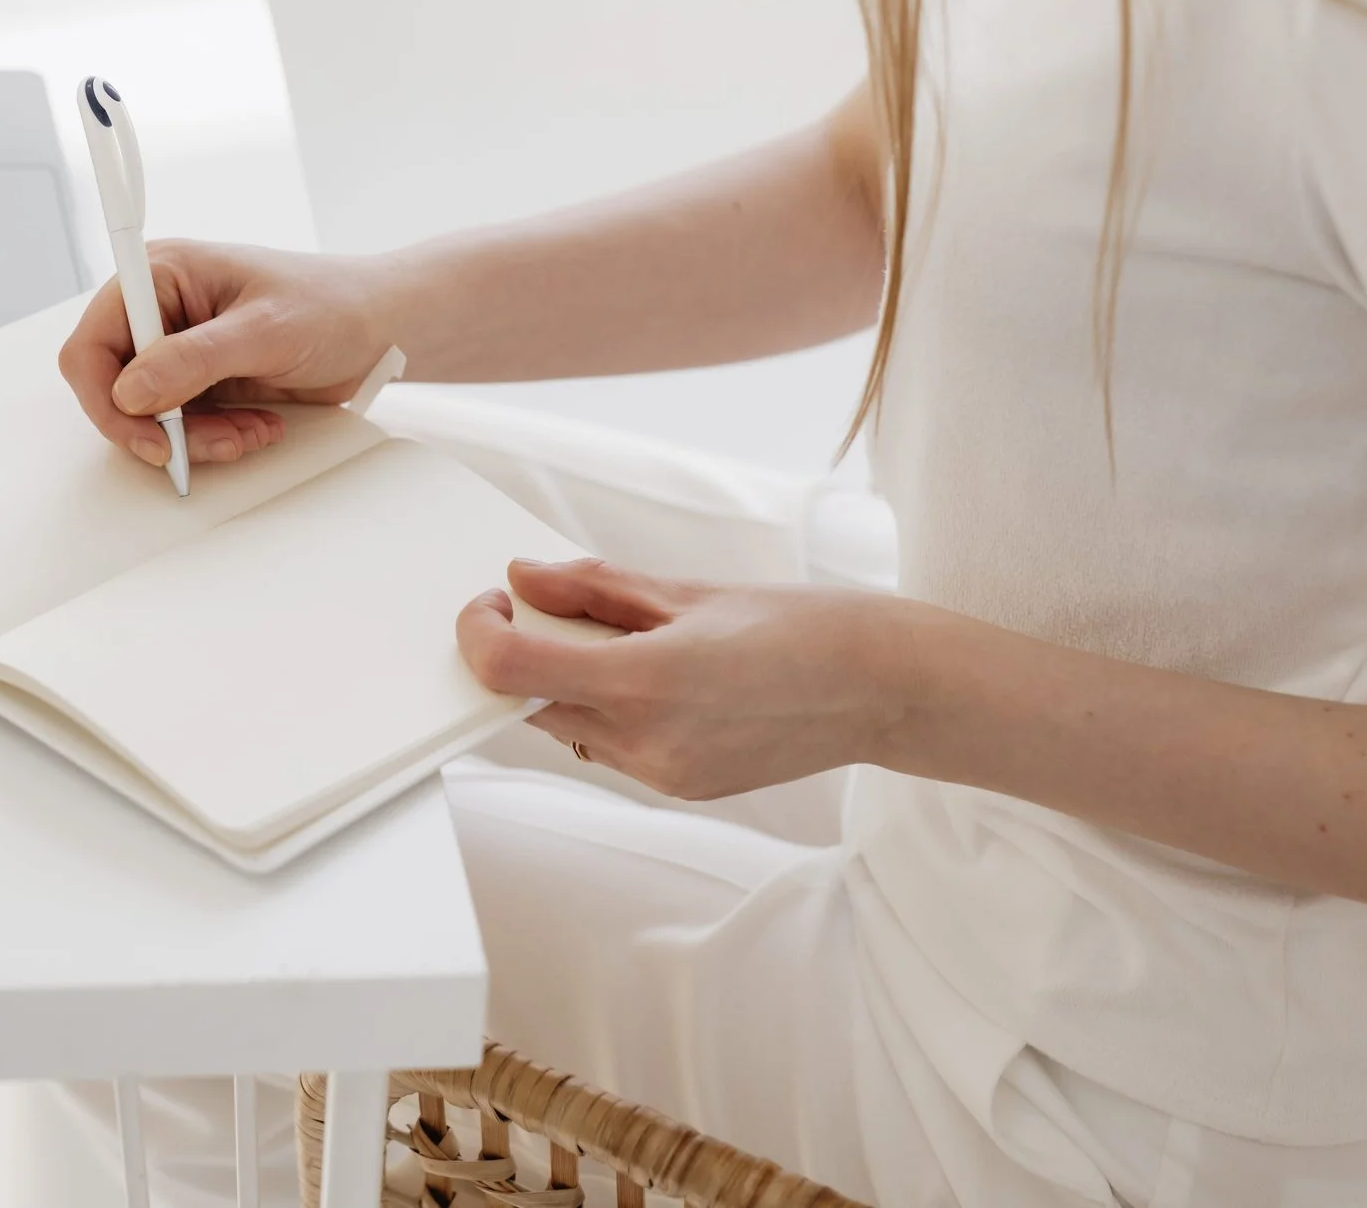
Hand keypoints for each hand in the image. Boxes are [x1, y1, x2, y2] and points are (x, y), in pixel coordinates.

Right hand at [58, 240, 399, 468]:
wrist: (382, 330)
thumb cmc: (333, 305)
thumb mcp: (265, 330)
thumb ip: (194, 360)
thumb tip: (130, 391)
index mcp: (163, 275)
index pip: (94, 341)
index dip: (107, 395)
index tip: (148, 432)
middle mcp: (163, 312)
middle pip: (114, 388)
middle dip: (158, 426)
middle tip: (196, 448)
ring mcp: (182, 350)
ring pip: (149, 416)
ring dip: (194, 437)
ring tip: (245, 434)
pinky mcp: (204, 382)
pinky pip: (183, 426)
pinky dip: (215, 438)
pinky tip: (255, 428)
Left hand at [455, 558, 924, 799]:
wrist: (885, 689)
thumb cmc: (805, 626)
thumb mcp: (690, 591)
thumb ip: (595, 589)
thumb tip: (525, 579)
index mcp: (645, 680)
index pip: (508, 669)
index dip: (480, 631)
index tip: (495, 601)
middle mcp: (646, 740)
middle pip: (530, 701)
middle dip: (526, 652)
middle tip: (558, 607)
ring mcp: (664, 774)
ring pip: (568, 726)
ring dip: (568, 682)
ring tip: (627, 638)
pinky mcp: (683, 788)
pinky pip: (613, 746)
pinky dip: (609, 707)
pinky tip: (660, 677)